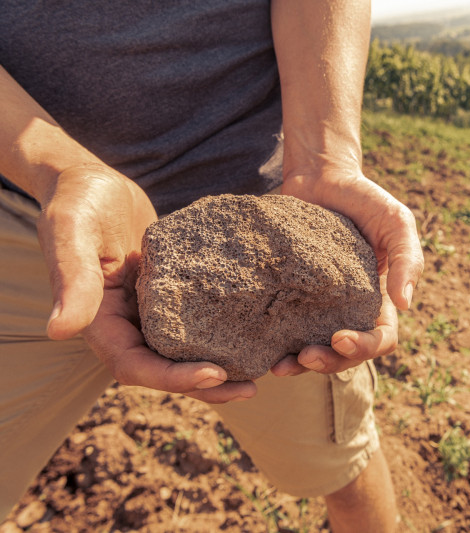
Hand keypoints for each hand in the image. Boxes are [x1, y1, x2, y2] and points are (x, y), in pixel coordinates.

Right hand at [38, 165, 256, 402]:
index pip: (135, 366)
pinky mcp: (172, 294)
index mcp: (100, 323)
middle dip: (206, 385)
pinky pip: (198, 321)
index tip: (214, 373)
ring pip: (185, 352)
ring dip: (221, 367)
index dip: (172, 378)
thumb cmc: (77, 201)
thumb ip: (71, 278)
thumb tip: (59, 331)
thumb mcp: (72, 232)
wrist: (91, 179)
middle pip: (165, 370)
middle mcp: (127, 325)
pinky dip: (224, 332)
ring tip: (263, 371)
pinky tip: (259, 331)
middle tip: (251, 389)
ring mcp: (151, 312)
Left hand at [272, 171, 423, 374]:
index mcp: (378, 301)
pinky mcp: (287, 298)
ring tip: (279, 366)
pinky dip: (274, 345)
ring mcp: (316, 308)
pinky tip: (260, 349)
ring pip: (314, 350)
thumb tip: (406, 305)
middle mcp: (348, 311)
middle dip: (329, 362)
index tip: (340, 337)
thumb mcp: (396, 222)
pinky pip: (284, 330)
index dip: (364, 347)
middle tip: (306, 356)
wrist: (320, 176)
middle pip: (346, 355)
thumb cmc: (365, 198)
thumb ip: (407, 260)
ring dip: (300, 365)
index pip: (381, 338)